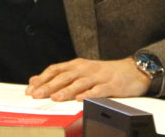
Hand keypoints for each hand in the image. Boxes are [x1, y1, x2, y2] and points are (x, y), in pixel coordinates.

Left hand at [25, 57, 149, 100]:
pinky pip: (98, 90)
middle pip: (64, 77)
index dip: (42, 78)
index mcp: (76, 65)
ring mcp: (98, 76)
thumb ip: (62, 76)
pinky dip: (88, 94)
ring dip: (66, 90)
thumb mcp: (81, 71)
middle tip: (37, 94)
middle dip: (49, 86)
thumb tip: (38, 80)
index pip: (55, 69)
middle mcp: (85, 69)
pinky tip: (80, 99)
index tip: (31, 88)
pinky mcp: (112, 85)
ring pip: (79, 83)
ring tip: (55, 97)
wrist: (133, 70)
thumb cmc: (105, 73)